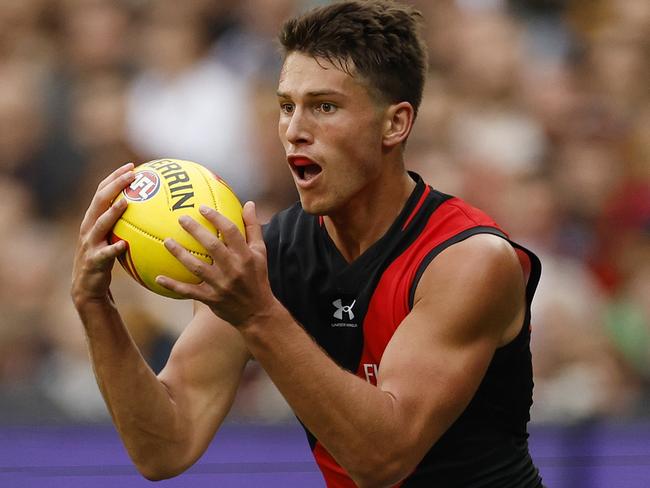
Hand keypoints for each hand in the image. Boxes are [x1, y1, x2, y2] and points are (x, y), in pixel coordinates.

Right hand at [71, 162, 135, 304]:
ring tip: (126, 202)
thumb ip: (128, 224)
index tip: (131, 166)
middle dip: (115, 185)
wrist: (87, 286)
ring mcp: (89, 243)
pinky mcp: (93, 261)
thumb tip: (155, 211)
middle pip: (100, 200)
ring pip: (99, 224)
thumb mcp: (115, 238)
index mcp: (94, 218)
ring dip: (112, 212)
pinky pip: (104, 254)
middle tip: (133, 175)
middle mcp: (88, 227)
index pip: (102, 191)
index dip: (114, 177)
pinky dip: (113, 248)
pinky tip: (124, 245)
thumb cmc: (107, 259)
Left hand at [156, 201, 276, 326]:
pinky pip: (189, 291)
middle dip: (195, 231)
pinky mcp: (211, 299)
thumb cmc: (257, 277)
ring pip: (198, 267)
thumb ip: (253, 228)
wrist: (257, 312)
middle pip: (212, 246)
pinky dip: (173, 285)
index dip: (216, 218)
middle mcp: (234, 269)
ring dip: (180, 254)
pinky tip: (158, 278)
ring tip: (166, 241)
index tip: (202, 208)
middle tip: (181, 218)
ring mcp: (221, 285)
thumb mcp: (260, 252)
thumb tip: (249, 203)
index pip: (231, 232)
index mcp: (246, 256)